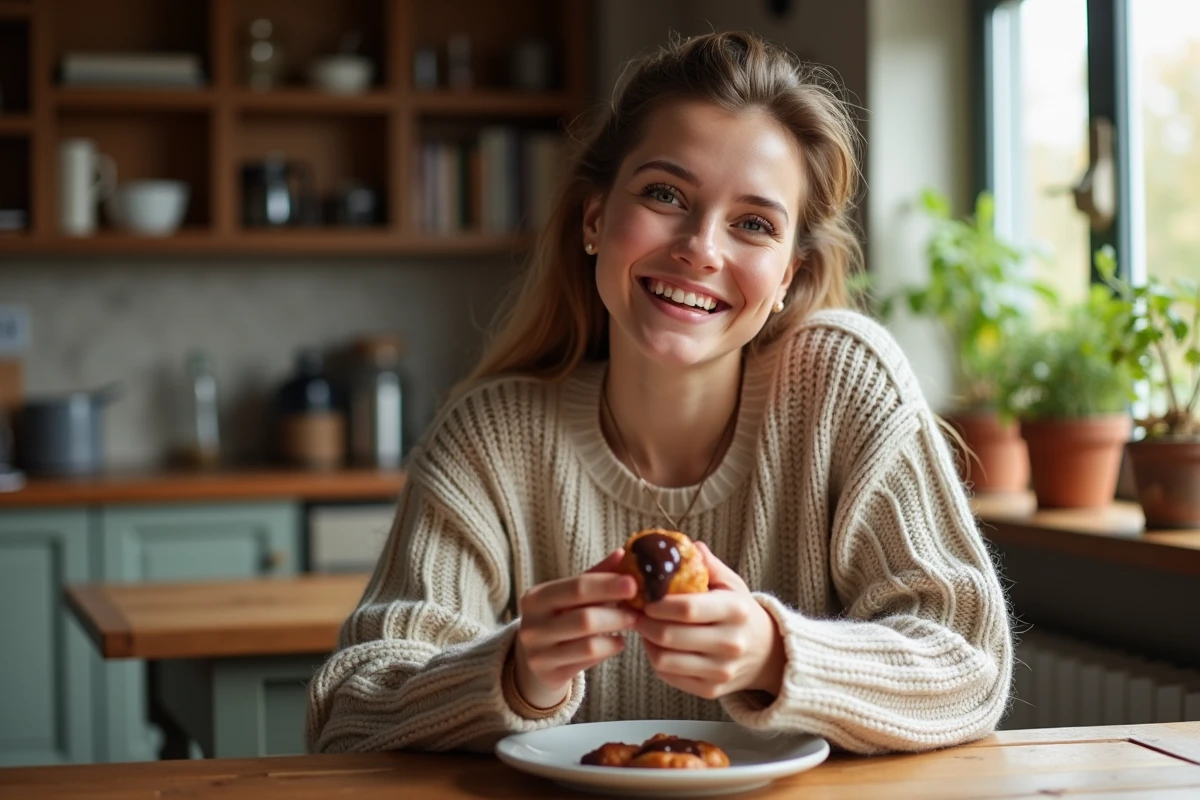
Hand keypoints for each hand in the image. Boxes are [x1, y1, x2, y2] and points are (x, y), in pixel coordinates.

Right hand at [512, 549, 637, 708]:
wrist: (534, 658)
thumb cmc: (559, 617)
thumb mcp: (570, 595)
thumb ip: (596, 575)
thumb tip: (623, 553)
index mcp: (536, 597)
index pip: (577, 587)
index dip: (607, 585)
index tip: (634, 583)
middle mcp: (532, 626)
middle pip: (584, 618)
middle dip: (617, 613)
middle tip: (638, 609)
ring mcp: (539, 653)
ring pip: (589, 644)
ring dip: (616, 632)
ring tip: (631, 623)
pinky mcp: (550, 674)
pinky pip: (589, 662)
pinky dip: (608, 649)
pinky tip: (617, 642)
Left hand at [636, 542, 785, 700]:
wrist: (767, 653)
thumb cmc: (740, 611)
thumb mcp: (731, 583)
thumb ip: (707, 564)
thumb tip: (682, 545)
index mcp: (735, 610)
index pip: (686, 608)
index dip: (658, 603)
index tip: (645, 597)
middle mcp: (731, 643)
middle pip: (670, 636)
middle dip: (645, 622)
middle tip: (637, 611)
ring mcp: (722, 671)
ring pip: (664, 660)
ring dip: (647, 642)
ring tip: (646, 627)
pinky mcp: (711, 690)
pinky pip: (669, 676)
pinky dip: (656, 660)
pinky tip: (658, 646)